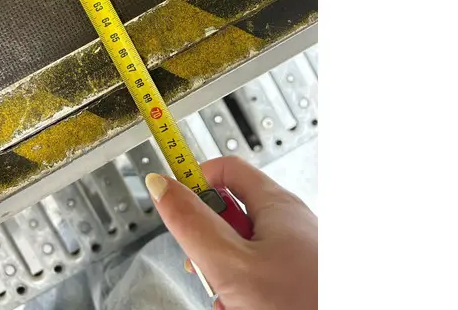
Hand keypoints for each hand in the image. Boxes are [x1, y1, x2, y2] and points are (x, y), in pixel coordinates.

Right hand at [144, 155, 316, 309]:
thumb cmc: (302, 304)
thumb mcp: (231, 263)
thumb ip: (191, 222)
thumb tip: (162, 186)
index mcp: (276, 206)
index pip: (224, 169)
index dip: (194, 180)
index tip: (170, 197)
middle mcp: (287, 224)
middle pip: (227, 216)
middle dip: (208, 245)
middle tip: (206, 268)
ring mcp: (292, 254)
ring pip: (238, 254)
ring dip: (224, 278)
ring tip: (232, 301)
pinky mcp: (293, 281)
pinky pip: (254, 278)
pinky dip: (242, 294)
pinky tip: (245, 309)